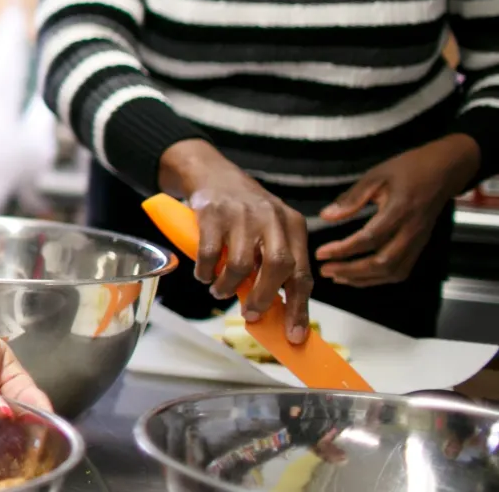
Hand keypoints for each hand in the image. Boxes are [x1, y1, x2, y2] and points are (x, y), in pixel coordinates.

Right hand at [160, 139, 312, 342]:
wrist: (212, 173)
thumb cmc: (245, 212)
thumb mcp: (270, 230)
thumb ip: (276, 263)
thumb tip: (277, 310)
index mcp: (293, 225)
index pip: (302, 273)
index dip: (299, 307)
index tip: (294, 335)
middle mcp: (272, 218)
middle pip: (278, 266)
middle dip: (264, 297)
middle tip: (251, 314)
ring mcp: (242, 214)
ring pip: (242, 263)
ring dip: (228, 286)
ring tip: (220, 291)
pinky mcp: (213, 212)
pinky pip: (210, 253)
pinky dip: (205, 271)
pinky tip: (204, 274)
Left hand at [315, 135, 477, 286]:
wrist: (443, 172)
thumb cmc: (409, 170)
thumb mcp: (376, 176)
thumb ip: (351, 198)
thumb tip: (326, 216)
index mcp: (400, 210)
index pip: (369, 238)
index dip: (343, 249)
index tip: (321, 253)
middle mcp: (412, 231)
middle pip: (383, 262)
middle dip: (351, 271)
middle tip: (325, 270)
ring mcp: (419, 241)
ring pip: (393, 272)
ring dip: (364, 279)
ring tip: (338, 277)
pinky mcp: (420, 246)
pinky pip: (402, 270)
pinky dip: (379, 278)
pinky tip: (360, 276)